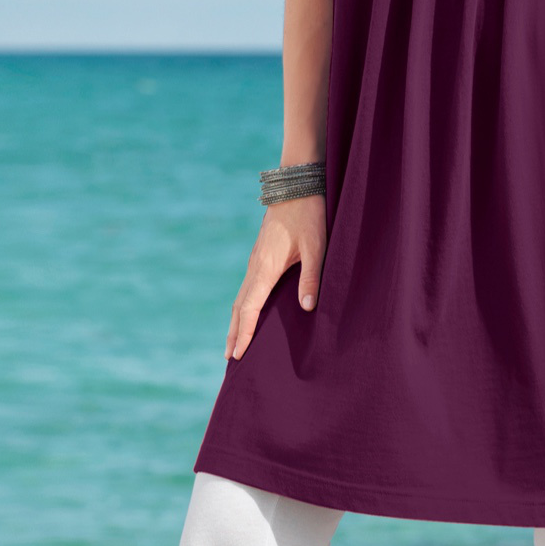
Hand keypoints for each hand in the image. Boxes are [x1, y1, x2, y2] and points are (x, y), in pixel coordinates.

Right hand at [226, 194, 327, 359]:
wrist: (295, 186)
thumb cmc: (308, 216)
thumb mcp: (316, 247)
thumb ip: (311, 277)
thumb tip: (307, 308)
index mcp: (266, 268)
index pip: (249, 308)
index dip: (243, 333)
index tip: (238, 355)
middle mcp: (255, 267)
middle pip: (238, 307)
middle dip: (233, 333)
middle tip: (229, 359)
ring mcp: (255, 261)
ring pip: (240, 297)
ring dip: (235, 321)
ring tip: (233, 342)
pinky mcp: (260, 255)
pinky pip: (246, 287)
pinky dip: (242, 306)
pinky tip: (246, 312)